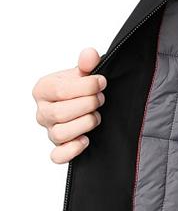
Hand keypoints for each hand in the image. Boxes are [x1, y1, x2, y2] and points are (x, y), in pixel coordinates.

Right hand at [32, 47, 106, 162]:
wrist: (88, 103)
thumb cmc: (82, 88)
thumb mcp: (85, 72)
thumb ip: (88, 63)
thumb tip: (90, 54)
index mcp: (43, 89)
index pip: (60, 91)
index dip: (85, 87)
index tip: (101, 82)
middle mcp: (43, 112)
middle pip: (60, 113)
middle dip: (87, 105)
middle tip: (100, 99)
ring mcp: (50, 131)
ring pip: (60, 134)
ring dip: (84, 124)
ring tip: (96, 115)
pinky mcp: (59, 148)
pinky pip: (58, 156)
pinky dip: (72, 150)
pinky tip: (86, 140)